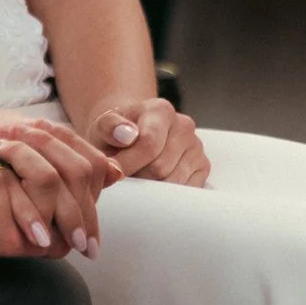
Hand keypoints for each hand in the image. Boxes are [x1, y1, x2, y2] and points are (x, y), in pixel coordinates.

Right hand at [0, 80, 121, 255]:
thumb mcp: (34, 138)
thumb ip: (74, 156)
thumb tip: (115, 174)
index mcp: (37, 132)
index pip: (76, 166)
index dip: (90, 203)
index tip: (93, 238)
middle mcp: (10, 138)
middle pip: (49, 175)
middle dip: (66, 215)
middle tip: (76, 247)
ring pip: (6, 182)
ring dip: (24, 215)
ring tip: (37, 245)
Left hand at [87, 98, 210, 186]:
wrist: (130, 137)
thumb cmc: (116, 134)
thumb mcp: (102, 126)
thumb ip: (109, 127)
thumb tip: (127, 136)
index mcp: (161, 110)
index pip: (148, 145)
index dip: (128, 164)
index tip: (113, 172)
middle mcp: (184, 126)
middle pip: (160, 168)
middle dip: (138, 177)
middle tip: (125, 174)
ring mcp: (196, 147)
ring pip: (173, 183)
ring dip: (151, 187)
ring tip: (138, 176)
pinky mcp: (203, 167)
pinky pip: (185, 191)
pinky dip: (166, 194)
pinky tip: (153, 182)